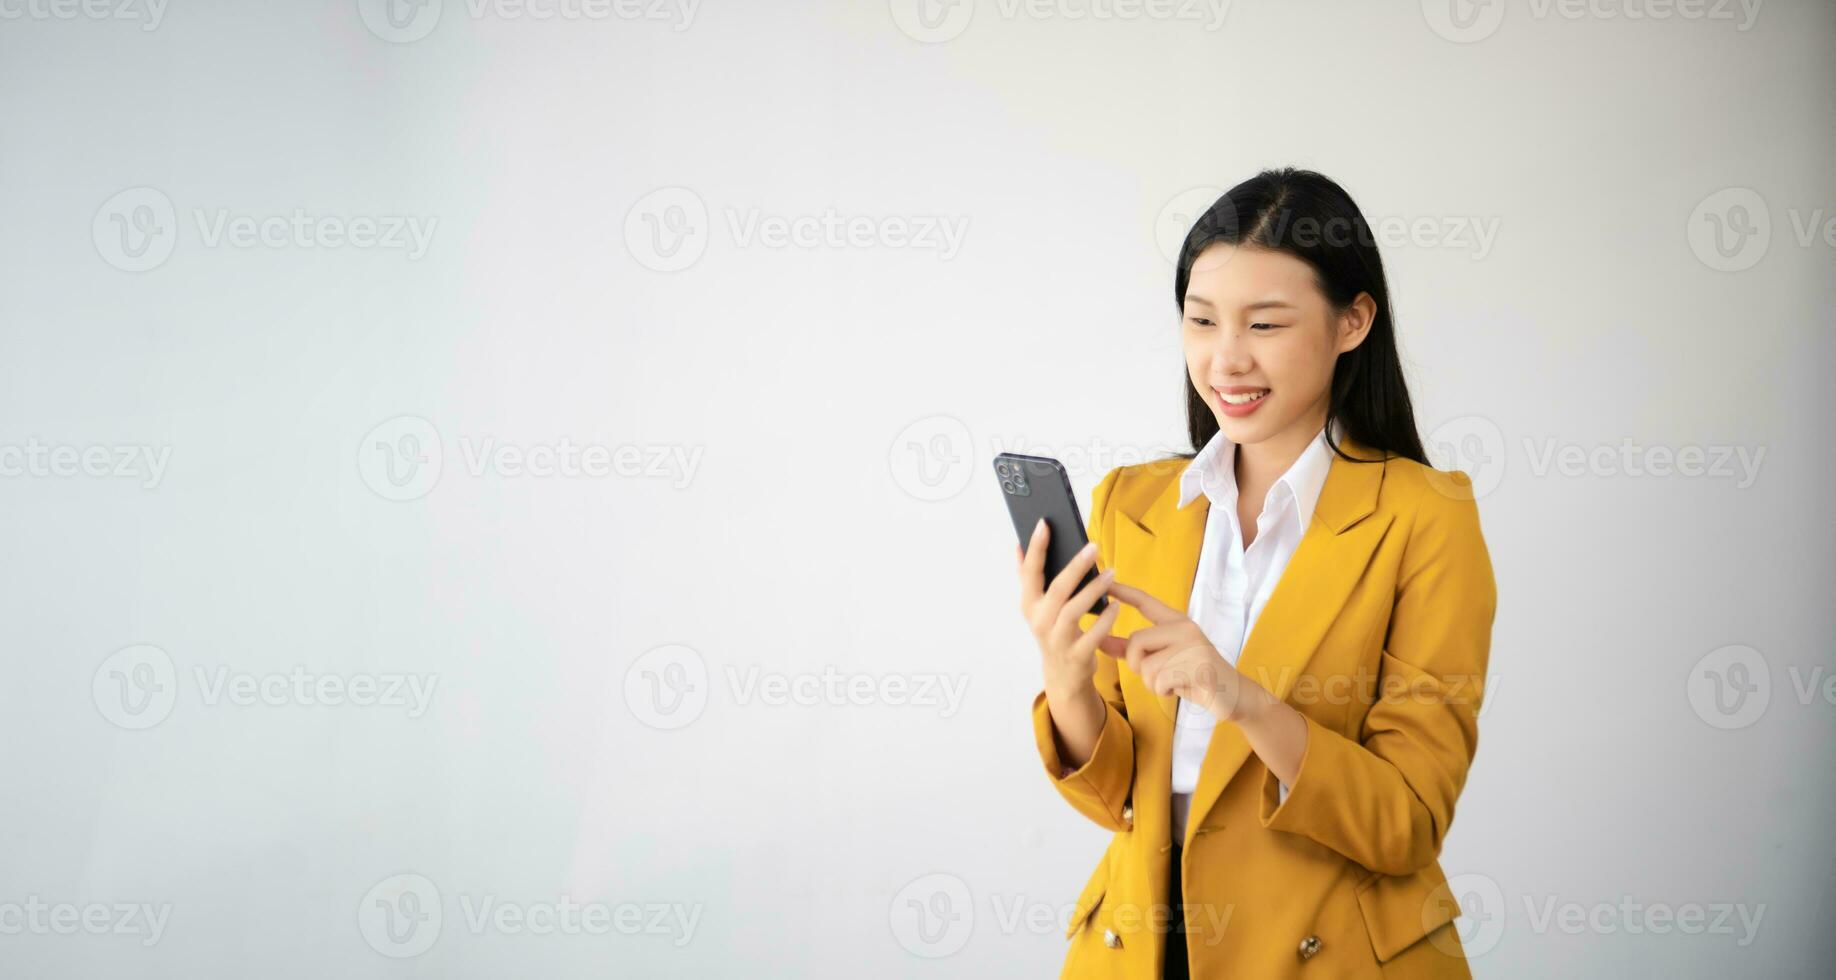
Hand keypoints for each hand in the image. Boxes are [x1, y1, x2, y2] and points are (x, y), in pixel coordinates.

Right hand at [1016, 518, 1119, 699]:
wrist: (1062, 675)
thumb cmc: (1052, 632)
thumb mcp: (1035, 607)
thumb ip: (1027, 577)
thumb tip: (1017, 546)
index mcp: (1029, 605)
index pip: (1030, 572)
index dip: (1036, 548)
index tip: (1044, 523)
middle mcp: (1040, 621)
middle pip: (1057, 590)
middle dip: (1075, 566)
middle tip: (1094, 547)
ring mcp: (1057, 640)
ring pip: (1074, 610)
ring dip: (1094, 589)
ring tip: (1111, 573)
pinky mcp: (1076, 655)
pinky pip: (1093, 635)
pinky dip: (1106, 620)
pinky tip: (1116, 605)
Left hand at [1098, 581, 1255, 722]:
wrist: (1231, 695)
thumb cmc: (1192, 675)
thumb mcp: (1161, 660)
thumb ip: (1131, 650)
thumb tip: (1100, 642)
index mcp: (1176, 622)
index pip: (1145, 601)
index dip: (1124, 592)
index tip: (1105, 583)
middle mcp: (1185, 628)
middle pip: (1136, 641)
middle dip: (1138, 665)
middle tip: (1158, 674)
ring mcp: (1193, 645)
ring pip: (1146, 666)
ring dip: (1153, 683)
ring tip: (1173, 682)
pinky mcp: (1198, 665)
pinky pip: (1160, 681)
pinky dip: (1164, 691)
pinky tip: (1180, 689)